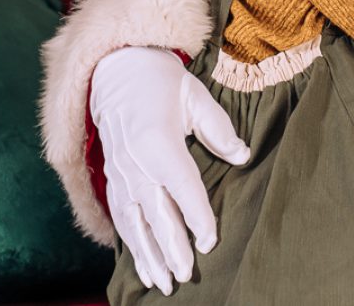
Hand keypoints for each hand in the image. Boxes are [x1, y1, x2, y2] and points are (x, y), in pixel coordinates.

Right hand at [91, 47, 250, 293]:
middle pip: (156, 214)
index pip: (182, 187)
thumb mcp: (195, 96)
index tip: (210, 241)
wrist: (117, 72)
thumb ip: (219, 129)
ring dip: (149, 256)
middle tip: (187, 275)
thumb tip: (241, 155)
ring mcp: (120, 175)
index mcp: (157, 142)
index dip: (197, 217)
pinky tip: (144, 266)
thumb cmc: (161, 83)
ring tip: (164, 282)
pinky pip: (121, 219)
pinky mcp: (112, 180)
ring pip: (135, 224)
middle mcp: (134, 164)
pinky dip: (132, 246)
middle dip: (172, 248)